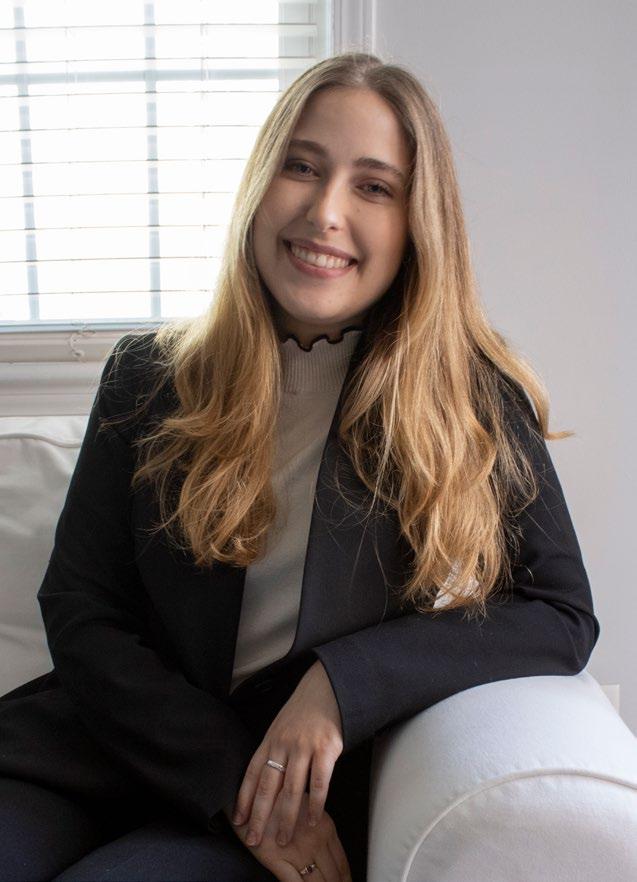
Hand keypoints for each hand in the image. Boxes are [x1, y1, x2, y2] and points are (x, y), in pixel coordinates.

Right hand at [225, 790, 352, 881]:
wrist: (245, 790)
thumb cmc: (274, 797)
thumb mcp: (304, 807)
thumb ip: (317, 827)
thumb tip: (327, 850)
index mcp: (324, 826)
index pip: (341, 861)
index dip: (346, 877)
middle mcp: (313, 839)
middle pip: (333, 874)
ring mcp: (294, 850)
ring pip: (315, 881)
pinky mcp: (275, 858)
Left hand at [231, 660, 343, 849]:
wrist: (327, 686)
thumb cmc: (304, 711)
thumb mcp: (281, 727)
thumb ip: (274, 752)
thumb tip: (265, 783)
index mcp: (270, 740)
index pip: (253, 774)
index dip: (244, 799)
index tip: (239, 822)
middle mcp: (283, 744)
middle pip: (268, 787)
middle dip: (260, 817)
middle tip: (254, 840)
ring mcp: (304, 746)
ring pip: (292, 790)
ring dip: (287, 818)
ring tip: (284, 840)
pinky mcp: (326, 748)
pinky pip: (319, 782)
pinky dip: (315, 804)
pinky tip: (312, 821)